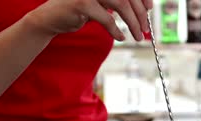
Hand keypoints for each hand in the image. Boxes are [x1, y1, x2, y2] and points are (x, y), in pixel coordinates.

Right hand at [28, 0, 152, 40]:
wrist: (51, 18)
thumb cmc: (79, 10)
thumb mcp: (102, 3)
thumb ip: (118, 2)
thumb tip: (143, 9)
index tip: (150, 9)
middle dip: (140, 13)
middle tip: (146, 28)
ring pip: (122, 5)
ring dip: (133, 23)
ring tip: (138, 36)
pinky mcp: (82, 4)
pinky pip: (107, 18)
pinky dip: (116, 30)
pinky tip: (121, 38)